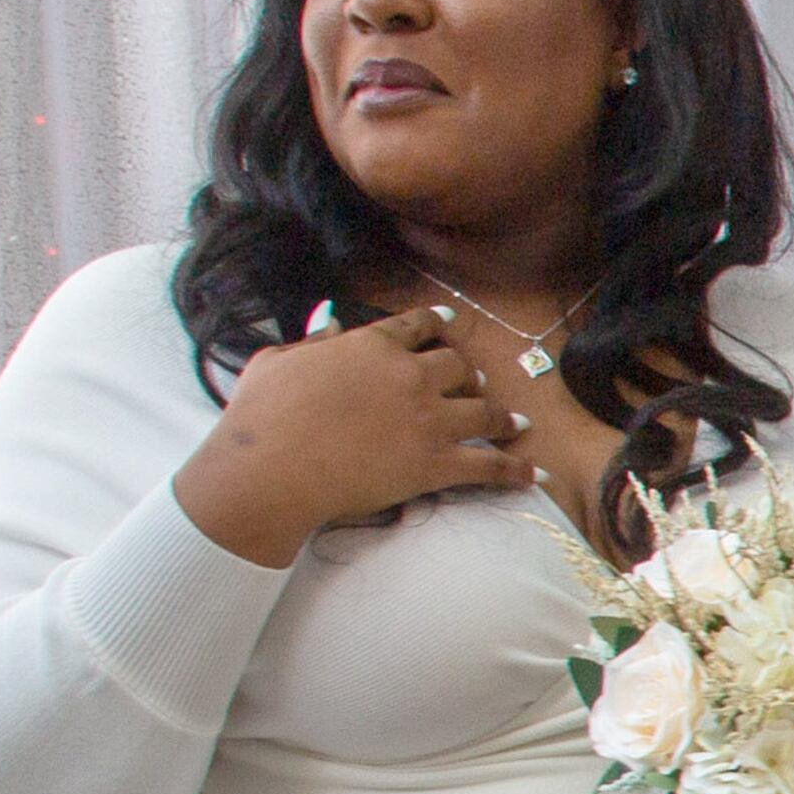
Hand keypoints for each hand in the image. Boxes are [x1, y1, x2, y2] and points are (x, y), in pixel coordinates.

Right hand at [172, 308, 526, 566]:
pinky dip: (515, 471)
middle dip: (469, 374)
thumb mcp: (277, 361)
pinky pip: (491, 466)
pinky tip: (532, 475)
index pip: (418, 326)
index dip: (438, 324)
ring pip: (485, 411)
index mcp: (372, 345)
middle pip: (459, 366)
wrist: (270, 470)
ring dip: (503, 417)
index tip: (450, 324)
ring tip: (515, 423)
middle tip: (476, 383)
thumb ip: (310, 339)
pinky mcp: (438, 464)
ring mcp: (429, 419)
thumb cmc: (261, 417)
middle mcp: (410, 375)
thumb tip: (327, 318)